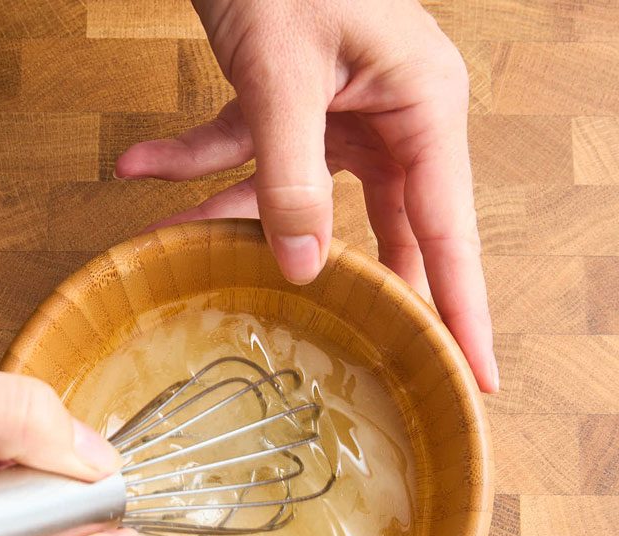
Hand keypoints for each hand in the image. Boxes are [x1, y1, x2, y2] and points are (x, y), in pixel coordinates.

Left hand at [117, 0, 497, 391]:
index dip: (461, 311)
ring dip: (231, 216)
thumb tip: (300, 266)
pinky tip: (139, 168)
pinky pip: (247, 146)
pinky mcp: (290, 95)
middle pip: (377, 226)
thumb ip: (290, 175)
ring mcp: (340, 107)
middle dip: (342, 283)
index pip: (448, 233)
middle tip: (346, 357)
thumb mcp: (282, 74)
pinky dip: (197, 160)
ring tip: (172, 240)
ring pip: (296, 193)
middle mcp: (392, 114)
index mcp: (421, 108)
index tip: (479, 379)